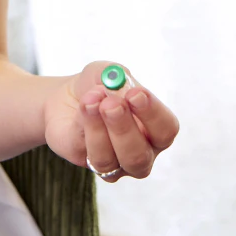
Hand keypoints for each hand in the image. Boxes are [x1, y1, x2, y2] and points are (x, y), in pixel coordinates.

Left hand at [44, 62, 179, 180]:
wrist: (69, 95)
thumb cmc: (101, 86)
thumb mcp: (108, 72)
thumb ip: (115, 76)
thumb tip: (115, 85)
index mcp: (156, 130)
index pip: (165, 130)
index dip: (153, 114)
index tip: (136, 94)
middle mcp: (139, 152)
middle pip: (139, 155)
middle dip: (124, 128)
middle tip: (111, 104)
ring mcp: (112, 163)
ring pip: (109, 159)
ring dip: (98, 127)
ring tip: (90, 100)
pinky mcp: (84, 161)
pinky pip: (83, 151)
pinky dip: (81, 126)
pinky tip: (81, 107)